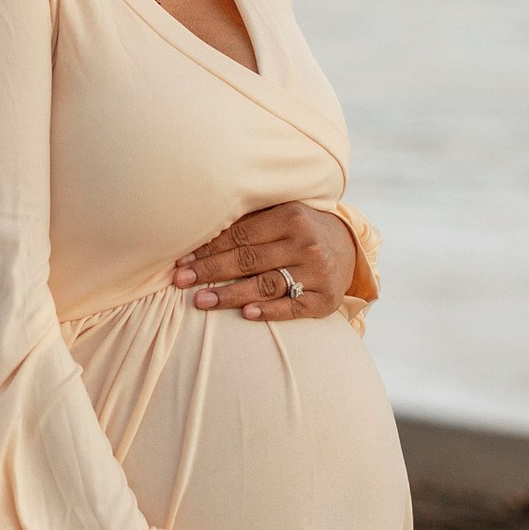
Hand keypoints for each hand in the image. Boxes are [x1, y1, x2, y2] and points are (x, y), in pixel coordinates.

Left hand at [173, 202, 356, 320]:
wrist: (348, 248)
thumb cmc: (300, 230)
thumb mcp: (281, 215)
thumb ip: (249, 221)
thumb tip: (197, 231)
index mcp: (290, 217)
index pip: (242, 235)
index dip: (209, 248)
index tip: (182, 260)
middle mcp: (305, 243)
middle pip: (249, 260)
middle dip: (210, 271)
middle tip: (180, 281)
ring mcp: (317, 272)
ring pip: (267, 285)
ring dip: (231, 295)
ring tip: (201, 301)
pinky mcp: (325, 298)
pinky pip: (293, 307)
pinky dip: (269, 311)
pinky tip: (246, 314)